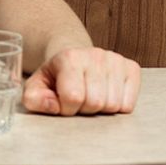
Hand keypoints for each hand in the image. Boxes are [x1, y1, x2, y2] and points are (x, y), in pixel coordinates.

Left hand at [23, 46, 141, 115]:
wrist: (74, 57)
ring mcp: (115, 60)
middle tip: (78, 100)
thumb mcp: (36, 86)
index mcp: (69, 58)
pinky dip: (117, 107)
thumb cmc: (55, 77)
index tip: (62, 102)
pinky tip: (105, 95)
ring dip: (100, 109)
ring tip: (91, 96)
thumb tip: (54, 106)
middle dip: (84, 109)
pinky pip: (128, 104)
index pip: (73, 97)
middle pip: (95, 103)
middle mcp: (95, 55)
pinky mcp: (131, 68)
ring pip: (113, 105)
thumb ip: (34, 99)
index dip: (66, 108)